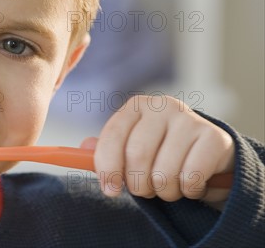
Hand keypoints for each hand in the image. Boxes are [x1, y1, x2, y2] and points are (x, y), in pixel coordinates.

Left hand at [81, 95, 234, 203]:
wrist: (210, 156)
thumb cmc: (161, 153)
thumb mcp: (130, 149)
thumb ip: (106, 151)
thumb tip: (83, 148)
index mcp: (136, 106)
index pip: (113, 135)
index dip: (108, 167)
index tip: (110, 191)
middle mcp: (162, 106)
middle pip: (137, 155)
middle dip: (138, 184)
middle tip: (145, 190)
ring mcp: (189, 118)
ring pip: (164, 172)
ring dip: (164, 191)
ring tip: (169, 185)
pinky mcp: (213, 136)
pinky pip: (191, 178)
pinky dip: (188, 191)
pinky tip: (191, 183)